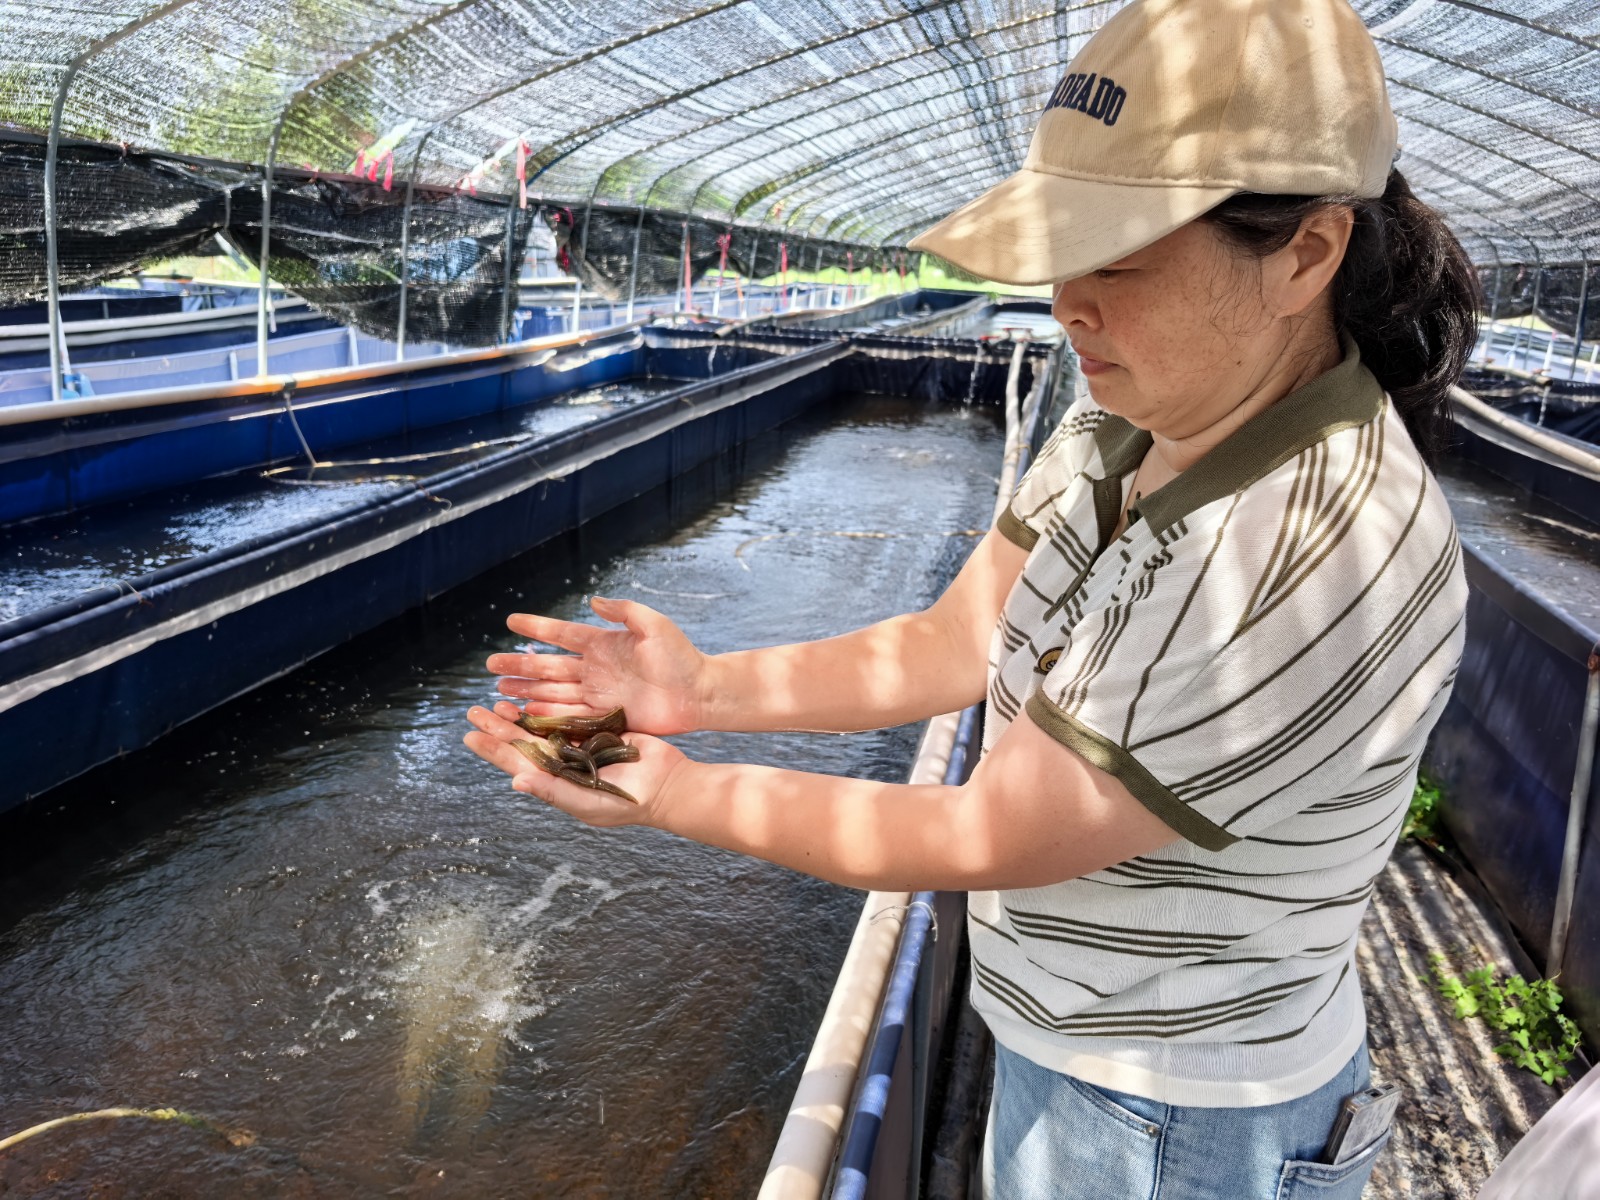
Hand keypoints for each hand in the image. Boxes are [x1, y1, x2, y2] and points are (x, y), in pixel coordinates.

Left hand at [464, 701, 686, 827]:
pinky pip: (568, 717)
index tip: (471, 734)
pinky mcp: (598, 730)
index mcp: (557, 781)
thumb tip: (515, 780)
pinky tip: (534, 697)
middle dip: (499, 727)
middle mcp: (564, 763)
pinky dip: (549, 708)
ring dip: (520, 715)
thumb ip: (552, 790)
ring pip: (542, 727)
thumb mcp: (587, 800)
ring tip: (498, 701)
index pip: (518, 763)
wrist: (667, 785)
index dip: (494, 750)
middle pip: (524, 741)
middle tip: (475, 709)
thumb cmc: (627, 802)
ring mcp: (580, 745)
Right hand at [487, 596, 711, 735]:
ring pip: (552, 693)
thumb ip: (624, 612)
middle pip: (549, 667)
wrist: (699, 693)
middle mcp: (595, 669)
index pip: (562, 634)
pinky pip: (568, 715)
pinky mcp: (604, 716)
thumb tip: (593, 600)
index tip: (510, 622)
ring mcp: (597, 693)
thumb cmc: (681, 656)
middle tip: (490, 666)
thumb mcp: (654, 625)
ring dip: (525, 692)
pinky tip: (524, 714)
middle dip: (519, 666)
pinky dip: (546, 715)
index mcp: (604, 644)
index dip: (537, 628)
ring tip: (498, 691)